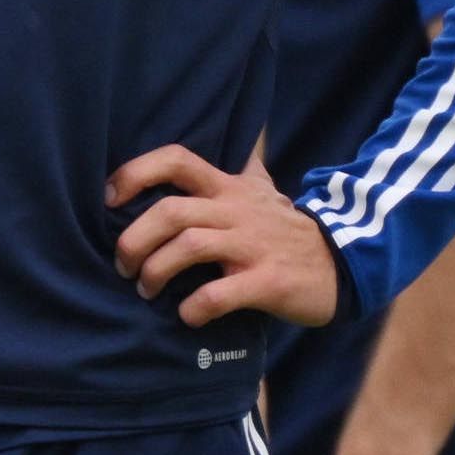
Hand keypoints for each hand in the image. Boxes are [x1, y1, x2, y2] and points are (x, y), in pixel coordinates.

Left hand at [110, 143, 340, 326]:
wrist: (346, 266)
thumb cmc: (287, 231)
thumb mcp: (262, 193)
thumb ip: (239, 170)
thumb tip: (236, 138)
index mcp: (229, 188)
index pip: (176, 160)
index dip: (135, 173)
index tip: (108, 199)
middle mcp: (238, 211)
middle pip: (169, 212)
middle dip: (133, 241)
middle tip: (123, 266)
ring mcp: (254, 245)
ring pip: (188, 246)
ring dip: (155, 272)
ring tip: (146, 291)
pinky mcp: (270, 281)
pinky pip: (219, 293)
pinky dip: (193, 307)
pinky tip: (187, 316)